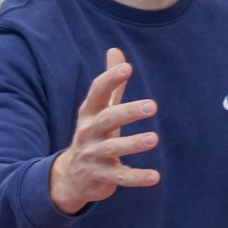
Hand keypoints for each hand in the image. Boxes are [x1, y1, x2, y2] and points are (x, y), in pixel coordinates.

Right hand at [49, 48, 160, 214]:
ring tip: (154, 139)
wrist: (72, 177)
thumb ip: (111, 84)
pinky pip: (121, 177)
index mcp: (89, 113)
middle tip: (153, 106)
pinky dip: (137, 178)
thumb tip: (116, 50)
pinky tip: (155, 177)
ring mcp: (94, 155)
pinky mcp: (102, 177)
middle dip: (129, 112)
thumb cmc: (93, 135)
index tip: (127, 68)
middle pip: (108, 119)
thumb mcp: (98, 110)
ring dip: (133, 143)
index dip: (111, 79)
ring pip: (114, 148)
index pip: (97, 92)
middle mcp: (89, 132)